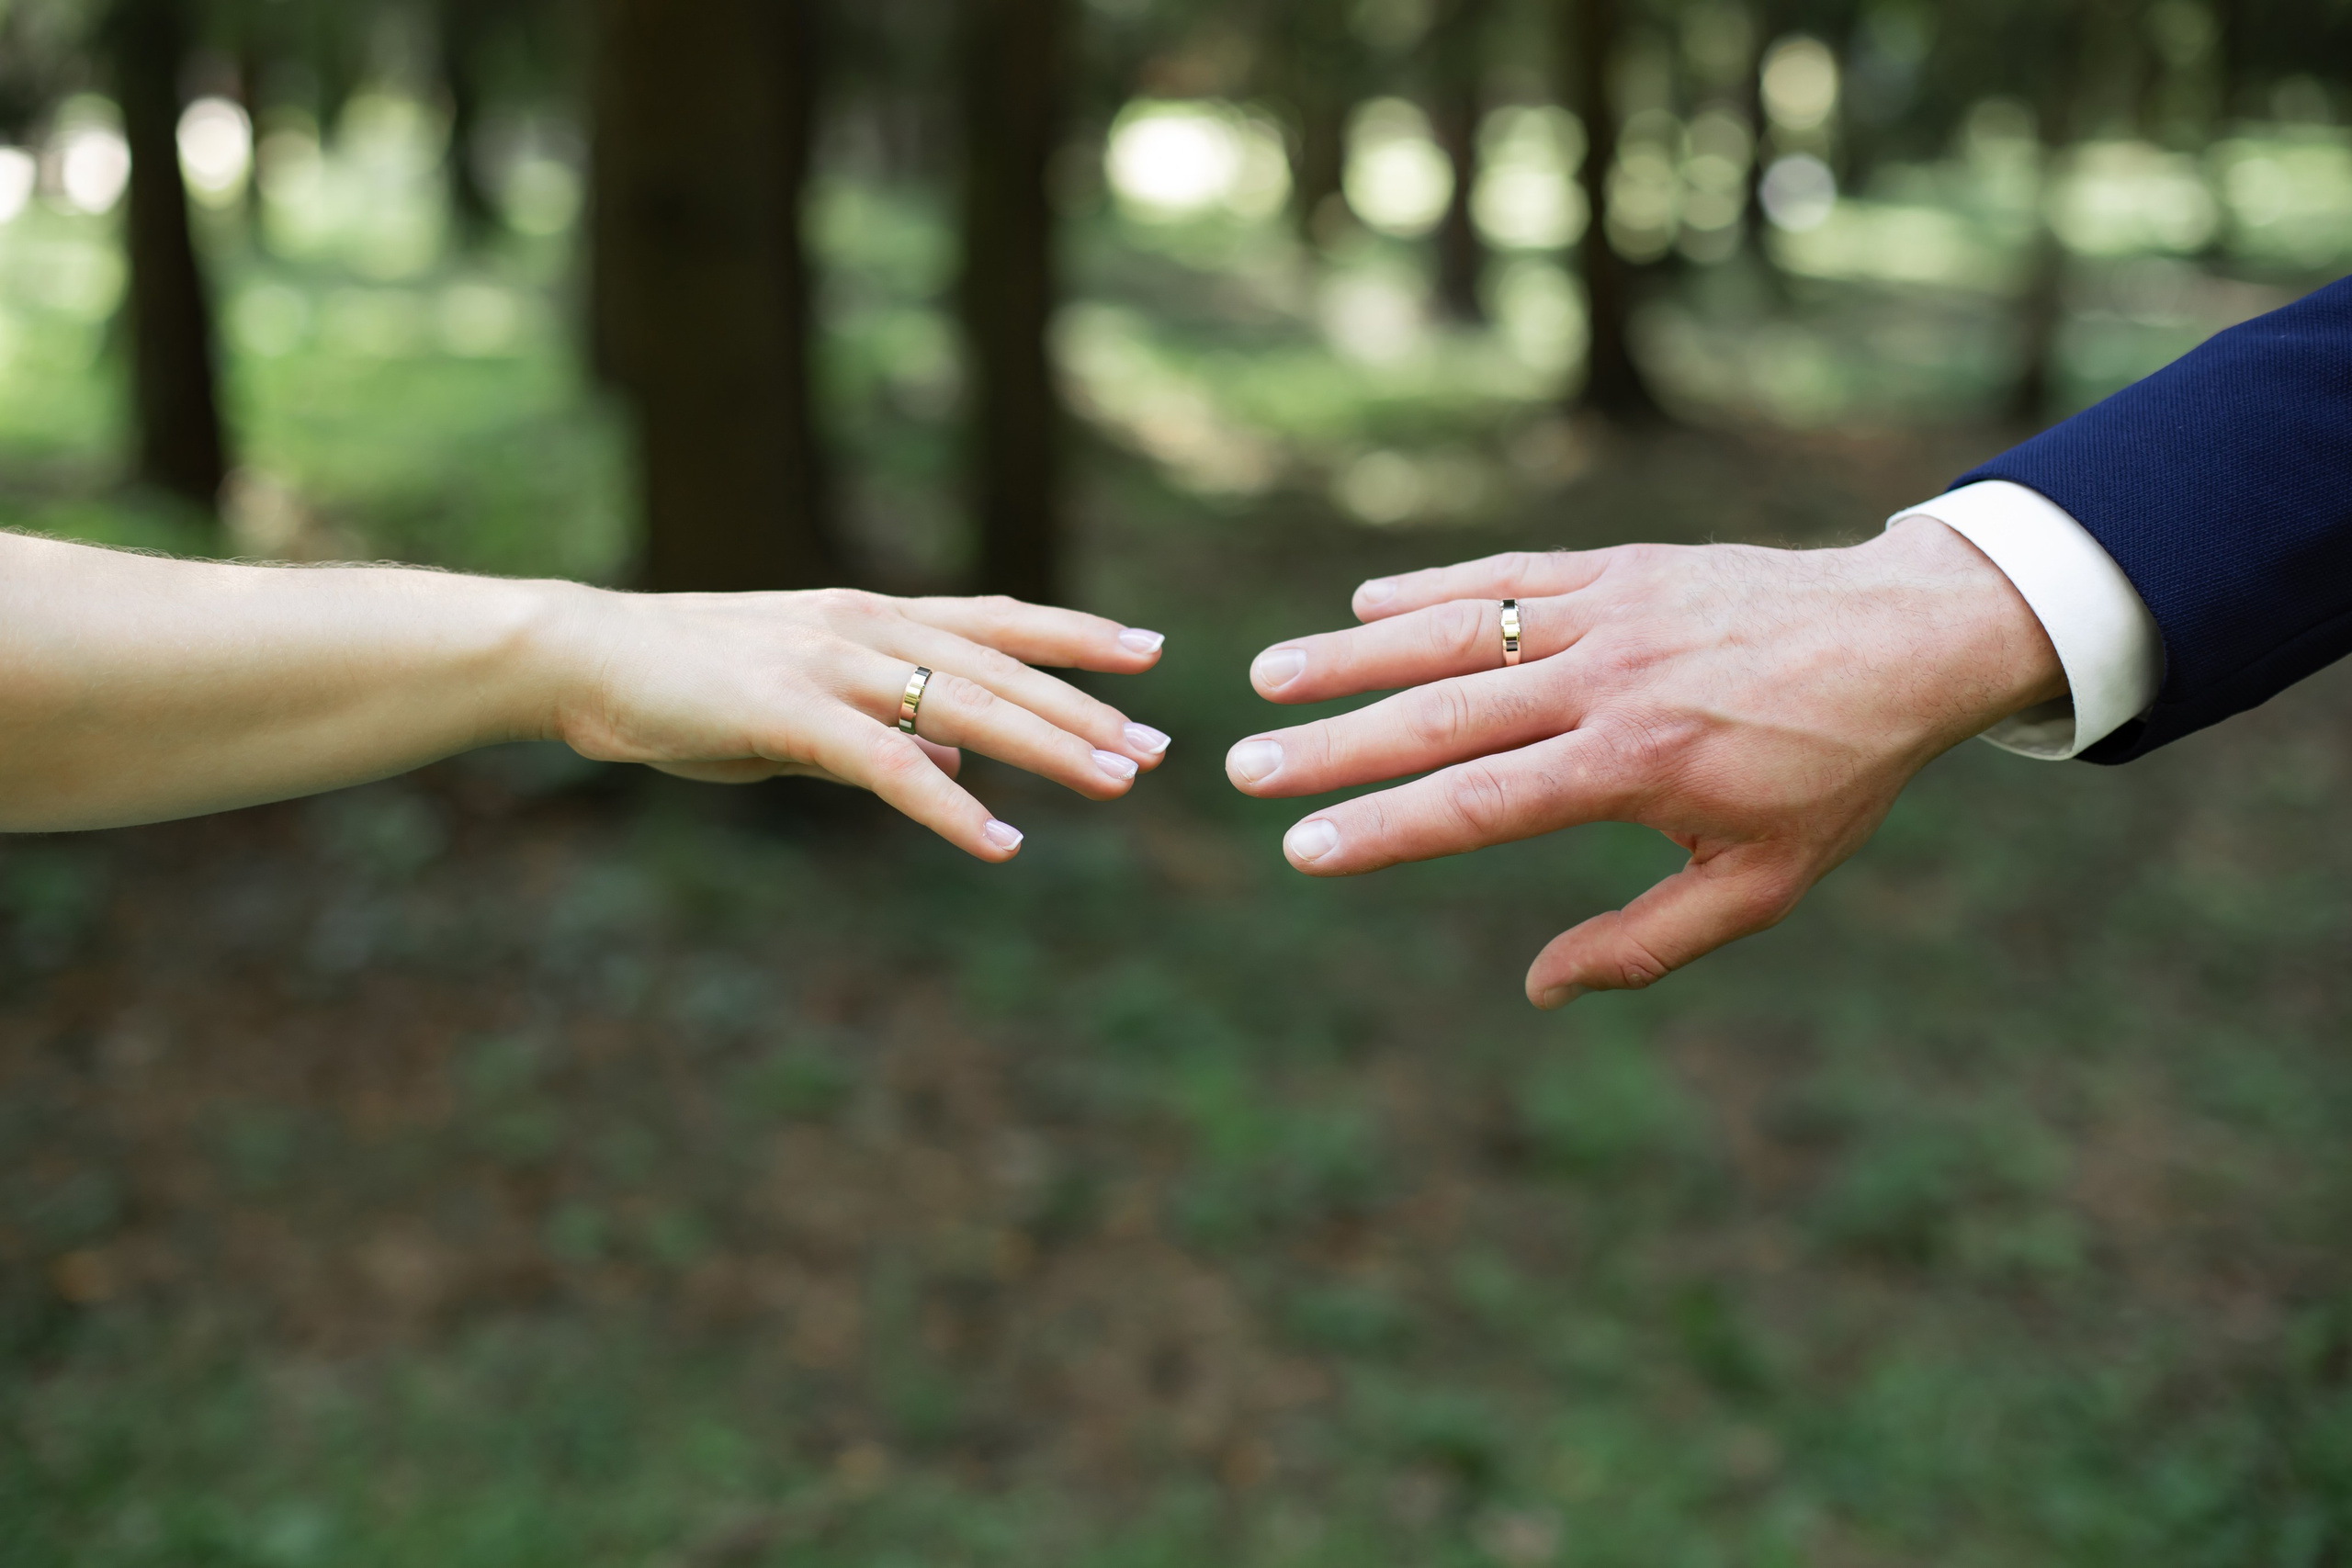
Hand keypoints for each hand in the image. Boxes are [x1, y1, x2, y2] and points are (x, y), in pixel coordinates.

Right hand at [549, 586, 1170, 860]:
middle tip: (1161, 745)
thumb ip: (886, 728)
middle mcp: (867, 627)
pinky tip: (999, 841)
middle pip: (1003, 667)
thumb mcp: (805, 703)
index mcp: (872, 619)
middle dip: (1088, 708)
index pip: (998, 622)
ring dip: (1048, 746)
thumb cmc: (688, 682)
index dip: (1076, 637)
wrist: (585, 658)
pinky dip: (950, 806)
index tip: (1148, 652)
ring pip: (967, 706)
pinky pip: (891, 765)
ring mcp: (833, 665)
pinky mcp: (793, 714)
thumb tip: (958, 762)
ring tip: (1118, 780)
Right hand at [1224, 519, 2063, 1005]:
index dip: (1385, 829)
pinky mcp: (1618, 565)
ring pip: (1458, 632)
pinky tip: (1362, 606)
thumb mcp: (1762, 885)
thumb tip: (1538, 990)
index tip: (1304, 850)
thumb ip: (1646, 944)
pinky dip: (1430, 588)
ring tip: (1267, 678)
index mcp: (1639, 766)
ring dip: (1353, 656)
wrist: (1909, 636)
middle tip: (1242, 768)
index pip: (1481, 804)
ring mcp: (1610, 612)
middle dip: (1334, 746)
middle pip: (1444, 715)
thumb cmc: (1834, 775)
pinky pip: (1507, 576)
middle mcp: (1610, 680)